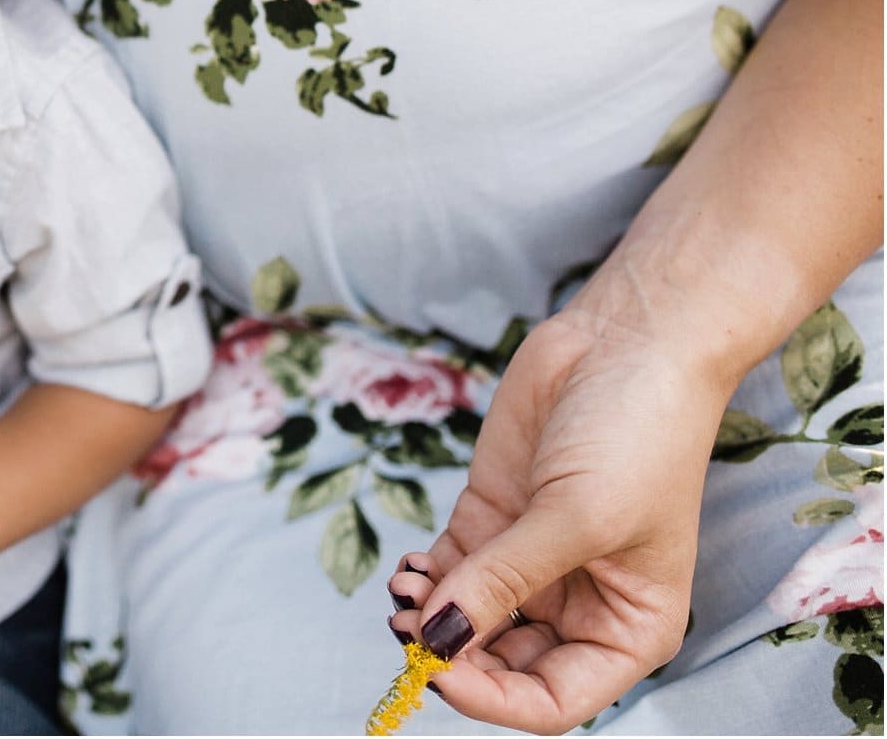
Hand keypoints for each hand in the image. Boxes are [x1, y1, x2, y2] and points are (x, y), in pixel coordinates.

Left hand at [385, 307, 728, 732]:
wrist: (627, 342)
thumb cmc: (638, 435)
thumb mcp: (575, 518)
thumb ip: (503, 581)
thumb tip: (437, 637)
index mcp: (628, 629)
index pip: (554, 700)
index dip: (495, 698)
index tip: (441, 672)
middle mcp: (579, 607)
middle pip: (502, 665)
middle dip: (452, 654)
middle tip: (408, 630)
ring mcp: (529, 563)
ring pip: (466, 620)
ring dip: (428, 618)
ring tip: (403, 592)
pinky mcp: (492, 519)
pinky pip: (447, 572)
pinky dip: (423, 580)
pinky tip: (407, 570)